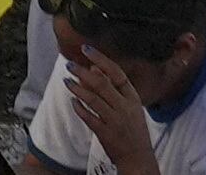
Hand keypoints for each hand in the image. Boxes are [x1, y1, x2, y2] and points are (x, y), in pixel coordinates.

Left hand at [63, 47, 159, 172]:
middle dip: (83, 72)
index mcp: (132, 98)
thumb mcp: (129, 106)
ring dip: (77, 88)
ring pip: (93, 99)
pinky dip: (79, 108)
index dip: (101, 59)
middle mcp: (124, 107)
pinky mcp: (105, 133)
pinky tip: (73, 101)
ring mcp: (115, 120)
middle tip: (70, 65)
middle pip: (101, 84)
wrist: (138, 157)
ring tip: (67, 81)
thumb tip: (94, 67)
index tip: (86, 49)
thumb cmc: (132, 128)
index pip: (117, 73)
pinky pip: (88, 117)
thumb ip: (113, 88)